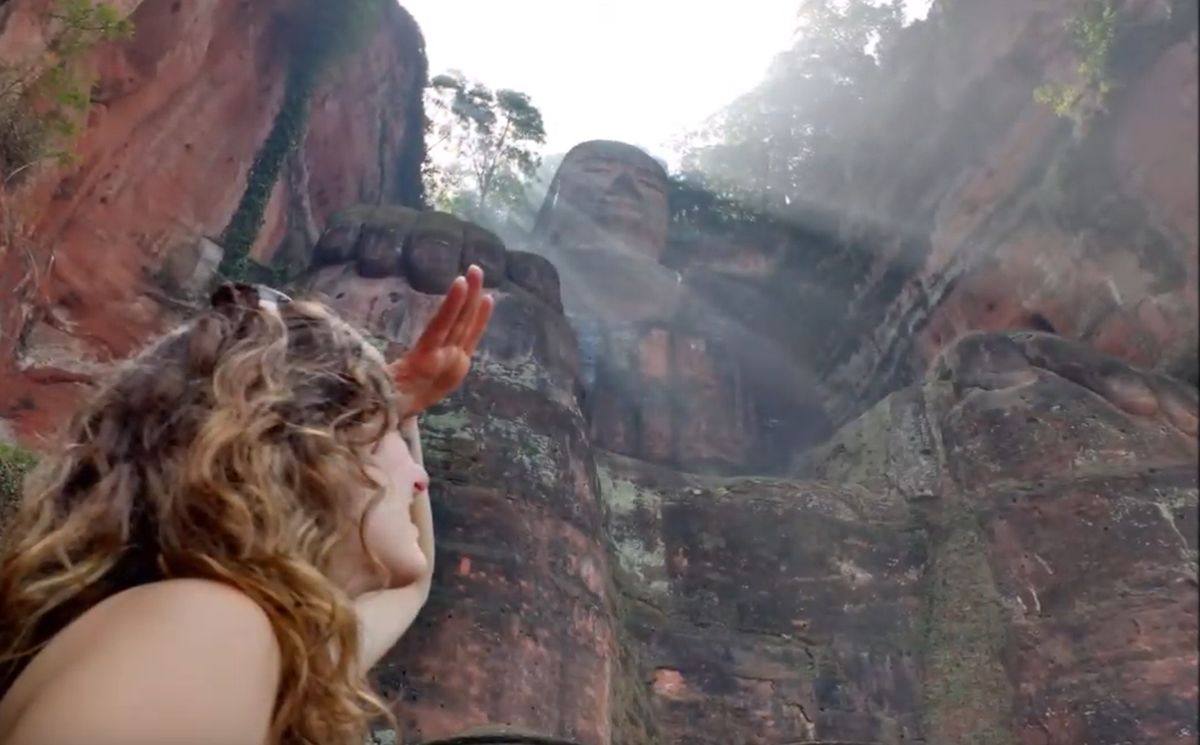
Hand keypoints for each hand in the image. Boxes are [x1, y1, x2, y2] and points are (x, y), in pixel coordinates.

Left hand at [389, 264, 493, 416]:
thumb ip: (419, 366)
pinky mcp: (427, 357)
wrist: (381, 418)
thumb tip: (416, 346)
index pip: (467, 337)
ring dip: (467, 295)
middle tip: (477, 270)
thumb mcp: (413, 382)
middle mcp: (452, 364)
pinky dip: (452, 305)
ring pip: (458, 323)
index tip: (487, 297)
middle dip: (474, 297)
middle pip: (465, 325)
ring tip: (472, 272)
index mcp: (451, 370)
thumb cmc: (394, 401)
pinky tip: (459, 285)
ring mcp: (442, 361)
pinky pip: (441, 326)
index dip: (479, 318)